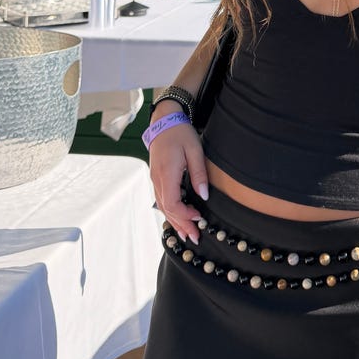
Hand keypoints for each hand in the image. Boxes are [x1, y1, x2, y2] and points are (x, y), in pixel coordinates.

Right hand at [148, 115, 209, 244]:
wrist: (164, 121)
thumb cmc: (180, 134)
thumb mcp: (195, 150)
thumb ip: (199, 174)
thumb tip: (204, 196)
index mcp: (167, 173)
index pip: (172, 203)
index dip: (185, 215)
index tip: (199, 218)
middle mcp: (157, 179)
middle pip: (167, 209)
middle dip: (181, 225)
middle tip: (195, 237)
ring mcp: (155, 179)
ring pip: (163, 206)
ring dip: (174, 221)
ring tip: (186, 235)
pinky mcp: (156, 178)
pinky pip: (162, 200)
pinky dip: (170, 212)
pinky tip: (176, 219)